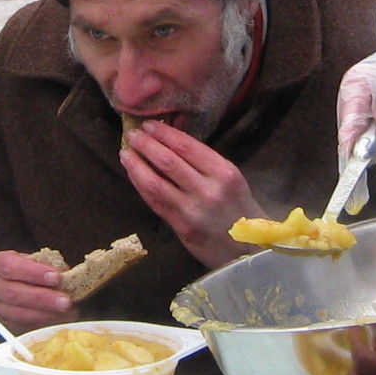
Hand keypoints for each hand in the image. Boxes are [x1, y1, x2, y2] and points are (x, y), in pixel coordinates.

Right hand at [0, 249, 79, 332]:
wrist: (25, 283)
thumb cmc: (34, 269)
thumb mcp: (39, 260)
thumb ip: (50, 265)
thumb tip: (68, 276)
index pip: (9, 266)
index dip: (32, 272)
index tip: (55, 276)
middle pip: (13, 293)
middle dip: (42, 298)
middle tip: (65, 300)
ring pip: (18, 314)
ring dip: (46, 314)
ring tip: (67, 311)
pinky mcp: (6, 325)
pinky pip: (24, 328)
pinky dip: (45, 325)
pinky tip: (61, 320)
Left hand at [120, 120, 266, 267]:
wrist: (250, 250)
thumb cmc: (240, 209)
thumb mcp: (232, 179)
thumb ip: (205, 163)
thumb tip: (171, 142)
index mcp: (224, 173)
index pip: (186, 146)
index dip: (164, 133)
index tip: (149, 124)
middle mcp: (208, 190)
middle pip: (168, 162)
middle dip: (146, 145)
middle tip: (133, 134)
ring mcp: (192, 211)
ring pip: (155, 183)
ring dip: (137, 166)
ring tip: (125, 153)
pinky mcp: (181, 229)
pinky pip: (155, 203)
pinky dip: (141, 186)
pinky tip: (134, 176)